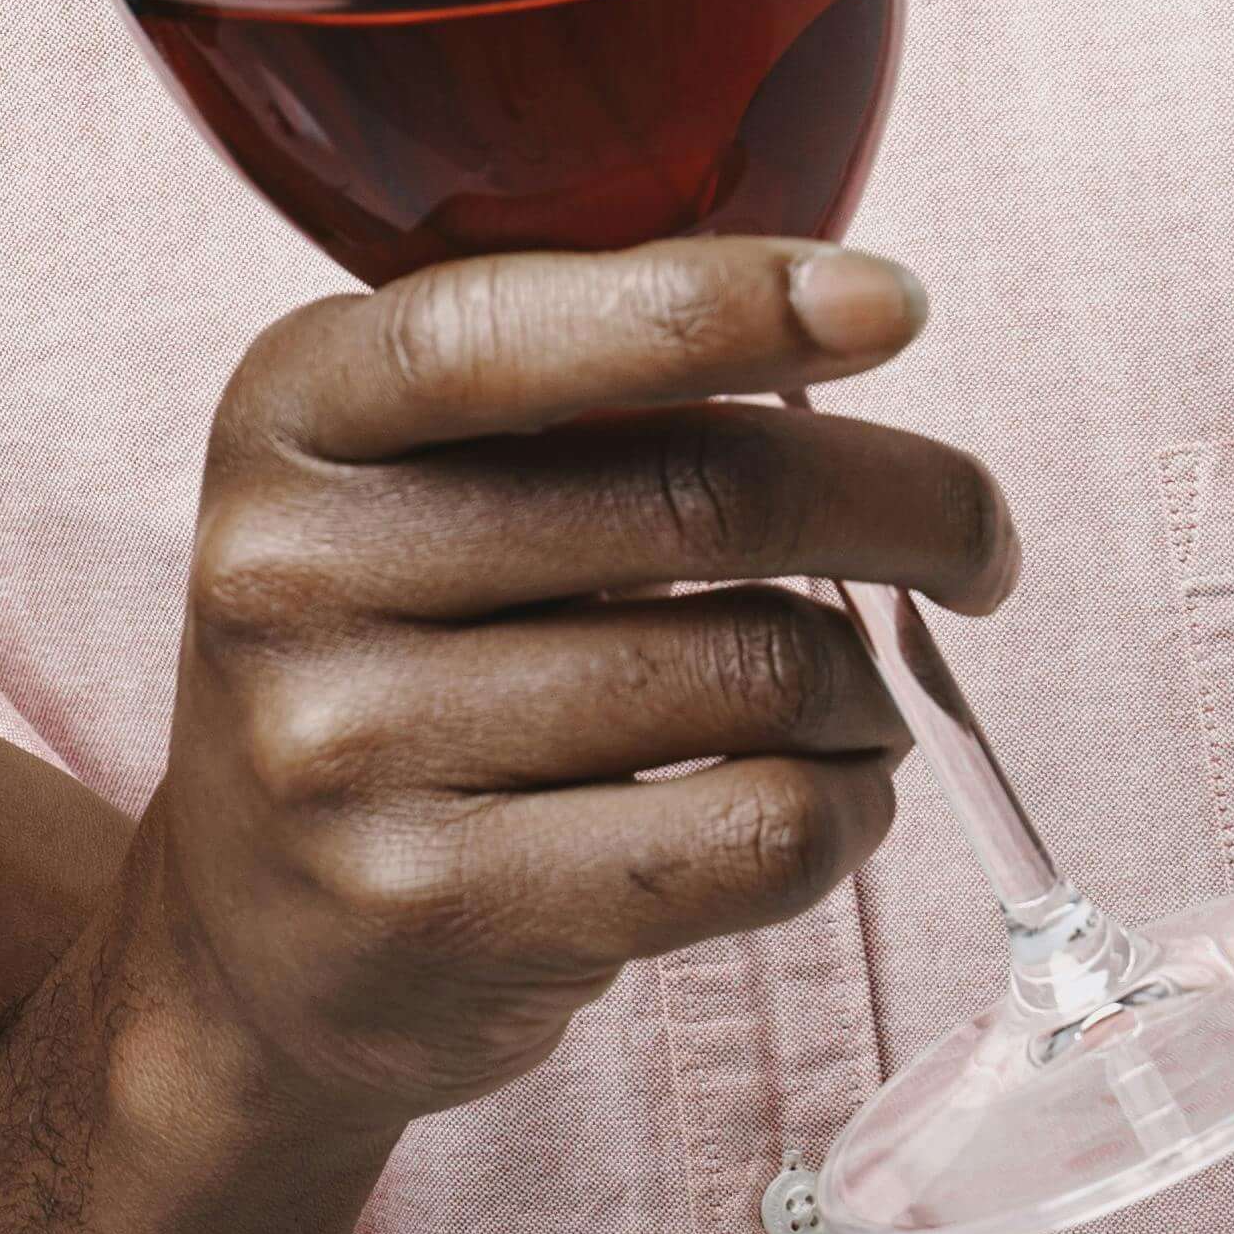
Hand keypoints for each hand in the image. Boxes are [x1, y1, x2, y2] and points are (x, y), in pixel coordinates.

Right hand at [117, 238, 1010, 1137]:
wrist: (251, 932)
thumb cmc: (395, 656)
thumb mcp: (405, 480)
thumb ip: (569, 391)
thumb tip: (846, 323)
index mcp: (288, 411)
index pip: (514, 330)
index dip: (726, 301)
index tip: (893, 304)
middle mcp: (293, 568)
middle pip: (694, 496)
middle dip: (905, 505)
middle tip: (982, 539)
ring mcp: (348, 748)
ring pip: (750, 673)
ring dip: (870, 686)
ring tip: (857, 699)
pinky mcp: (436, 907)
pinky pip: (749, 836)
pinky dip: (848, 809)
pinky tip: (830, 794)